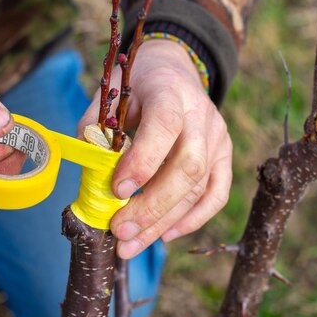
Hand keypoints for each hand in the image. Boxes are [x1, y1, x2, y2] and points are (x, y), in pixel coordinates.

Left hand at [78, 39, 232, 258]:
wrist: (173, 71)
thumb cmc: (135, 86)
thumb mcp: (109, 96)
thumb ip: (96, 131)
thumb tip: (92, 178)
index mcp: (169, 91)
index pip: (164, 126)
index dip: (143, 161)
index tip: (116, 189)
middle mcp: (201, 114)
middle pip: (188, 167)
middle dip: (152, 205)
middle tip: (119, 230)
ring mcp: (218, 137)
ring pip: (199, 188)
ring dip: (163, 222)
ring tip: (129, 245)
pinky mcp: (225, 156)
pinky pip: (216, 194)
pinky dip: (192, 220)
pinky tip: (165, 235)